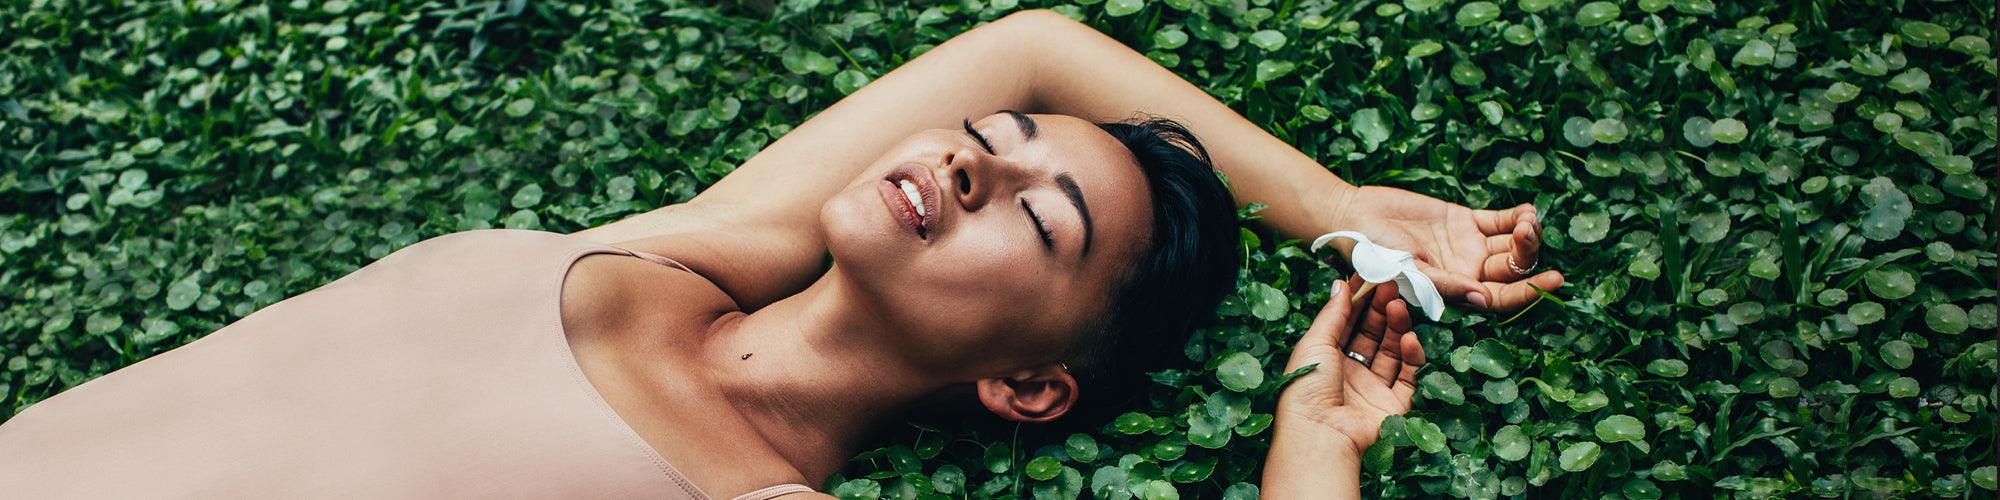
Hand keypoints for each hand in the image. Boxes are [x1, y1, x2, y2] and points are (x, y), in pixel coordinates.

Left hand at [1273, 276, 1427, 457]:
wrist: (1319, 435)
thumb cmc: (1308, 387)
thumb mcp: (1315, 344)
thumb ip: (1333, 314)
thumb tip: (1341, 283)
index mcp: (1326, 358)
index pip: (1347, 323)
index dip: (1360, 300)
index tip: (1373, 276)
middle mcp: (1349, 373)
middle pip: (1371, 335)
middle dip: (1381, 309)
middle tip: (1392, 285)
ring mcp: (1372, 389)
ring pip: (1391, 352)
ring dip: (1397, 327)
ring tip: (1400, 307)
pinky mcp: (1393, 406)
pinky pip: (1408, 377)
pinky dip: (1412, 356)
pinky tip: (1410, 338)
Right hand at [1328, 185, 1564, 312]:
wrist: (1352, 218)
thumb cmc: (1370, 254)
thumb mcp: (1405, 271)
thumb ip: (1444, 284)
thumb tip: (1483, 299)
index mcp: (1456, 291)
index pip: (1502, 298)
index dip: (1530, 292)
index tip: (1555, 280)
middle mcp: (1467, 271)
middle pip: (1512, 270)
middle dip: (1528, 254)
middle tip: (1529, 233)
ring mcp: (1467, 246)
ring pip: (1510, 245)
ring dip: (1526, 233)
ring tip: (1528, 220)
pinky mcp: (1463, 221)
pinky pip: (1499, 221)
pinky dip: (1516, 217)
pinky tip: (1525, 211)